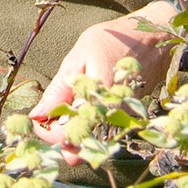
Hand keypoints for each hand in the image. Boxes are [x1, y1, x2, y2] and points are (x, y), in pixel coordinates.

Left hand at [29, 11, 172, 165]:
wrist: (151, 38)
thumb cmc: (112, 41)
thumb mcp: (78, 57)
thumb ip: (58, 90)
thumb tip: (36, 116)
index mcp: (97, 99)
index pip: (67, 135)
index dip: (46, 134)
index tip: (36, 123)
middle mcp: (113, 116)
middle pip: (80, 149)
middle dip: (59, 140)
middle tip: (48, 122)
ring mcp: (124, 121)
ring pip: (92, 145)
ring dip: (74, 136)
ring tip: (64, 114)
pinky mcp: (130, 121)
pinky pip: (104, 135)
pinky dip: (89, 128)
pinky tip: (81, 111)